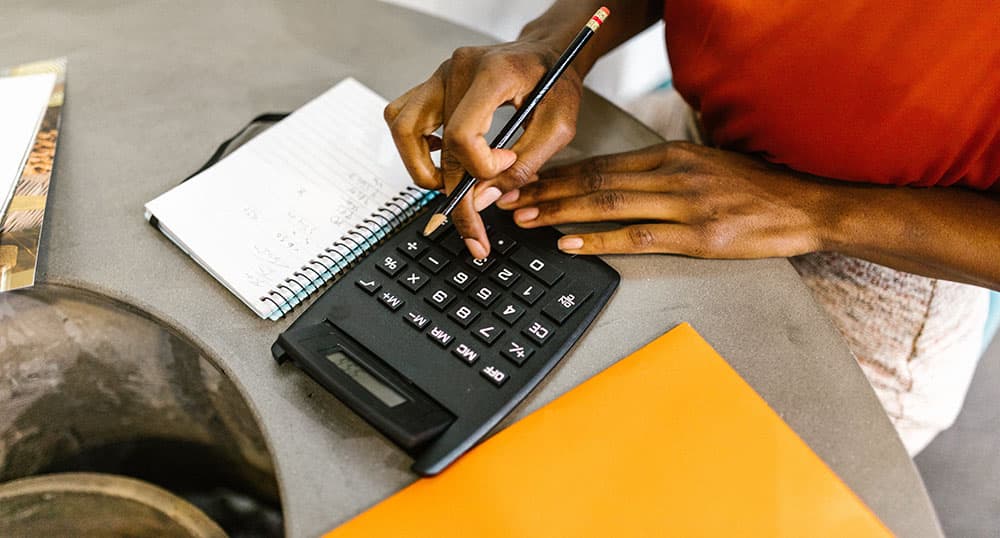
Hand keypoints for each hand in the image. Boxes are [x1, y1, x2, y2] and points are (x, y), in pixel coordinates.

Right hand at [384, 40, 582, 257]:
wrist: (548, 52)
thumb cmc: (556, 83)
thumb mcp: (558, 127)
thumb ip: (524, 166)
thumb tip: (483, 200)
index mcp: (492, 75)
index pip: (462, 134)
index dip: (480, 166)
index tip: (505, 166)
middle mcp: (457, 69)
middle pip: (437, 144)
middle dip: (454, 194)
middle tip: (473, 230)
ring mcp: (439, 74)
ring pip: (403, 128)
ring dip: (421, 168)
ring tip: (449, 189)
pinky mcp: (433, 83)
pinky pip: (402, 117)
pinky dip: (414, 146)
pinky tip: (441, 158)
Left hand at [496, 141, 830, 257]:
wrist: (805, 207)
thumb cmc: (753, 188)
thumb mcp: (705, 164)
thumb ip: (661, 170)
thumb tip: (615, 180)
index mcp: (672, 154)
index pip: (602, 162)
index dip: (559, 173)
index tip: (527, 181)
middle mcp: (674, 174)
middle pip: (596, 180)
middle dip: (547, 190)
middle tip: (509, 200)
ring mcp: (686, 205)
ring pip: (609, 205)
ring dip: (561, 213)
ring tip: (527, 219)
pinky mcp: (699, 238)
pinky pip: (639, 238)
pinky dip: (599, 240)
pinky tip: (571, 243)